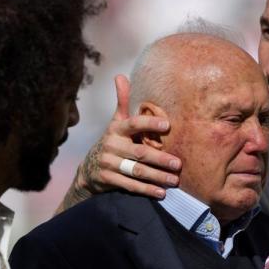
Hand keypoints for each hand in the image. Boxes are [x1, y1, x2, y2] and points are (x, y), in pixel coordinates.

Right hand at [78, 74, 181, 198]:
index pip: (134, 124)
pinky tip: (161, 193)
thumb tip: (120, 76)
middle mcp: (112, 145)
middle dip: (160, 158)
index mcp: (116, 129)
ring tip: (174, 181)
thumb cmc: (113, 142)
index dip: (150, 124)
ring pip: (137, 171)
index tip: (168, 125)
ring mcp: (109, 163)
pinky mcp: (108, 179)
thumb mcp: (116, 123)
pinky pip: (130, 185)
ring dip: (157, 177)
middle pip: (140, 153)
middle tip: (178, 164)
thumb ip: (122, 102)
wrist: (90, 170)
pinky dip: (146, 190)